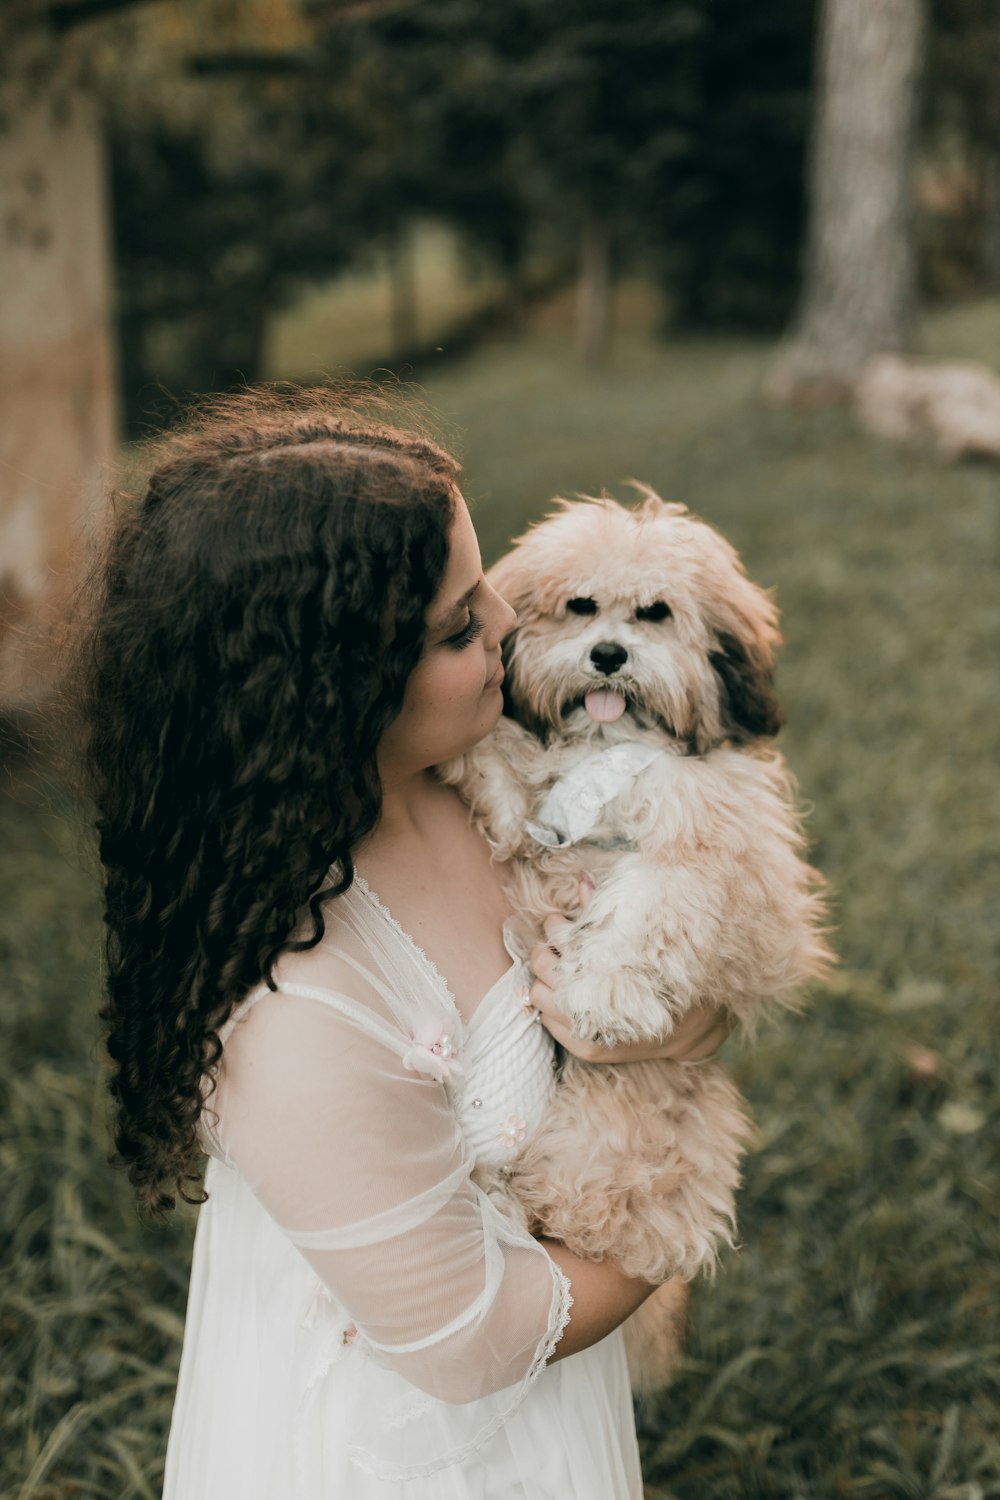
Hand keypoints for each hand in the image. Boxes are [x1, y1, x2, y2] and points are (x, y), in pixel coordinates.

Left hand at [528, 895, 732, 1063]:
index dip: (555, 926)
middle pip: (542, 967)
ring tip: (559, 970)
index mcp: (609, 966)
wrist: (689, 1026)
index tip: (561, 922)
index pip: (560, 939)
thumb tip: (581, 879)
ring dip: (543, 980)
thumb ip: (605, 910)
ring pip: (537, 996)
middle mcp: (596, 1001)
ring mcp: (588, 1029)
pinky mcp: (586, 1048)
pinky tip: (566, 995)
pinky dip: (550, 1006)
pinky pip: (546, 1023)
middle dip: (544, 951)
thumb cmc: (661, 973)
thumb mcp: (636, 938)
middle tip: (553, 944)